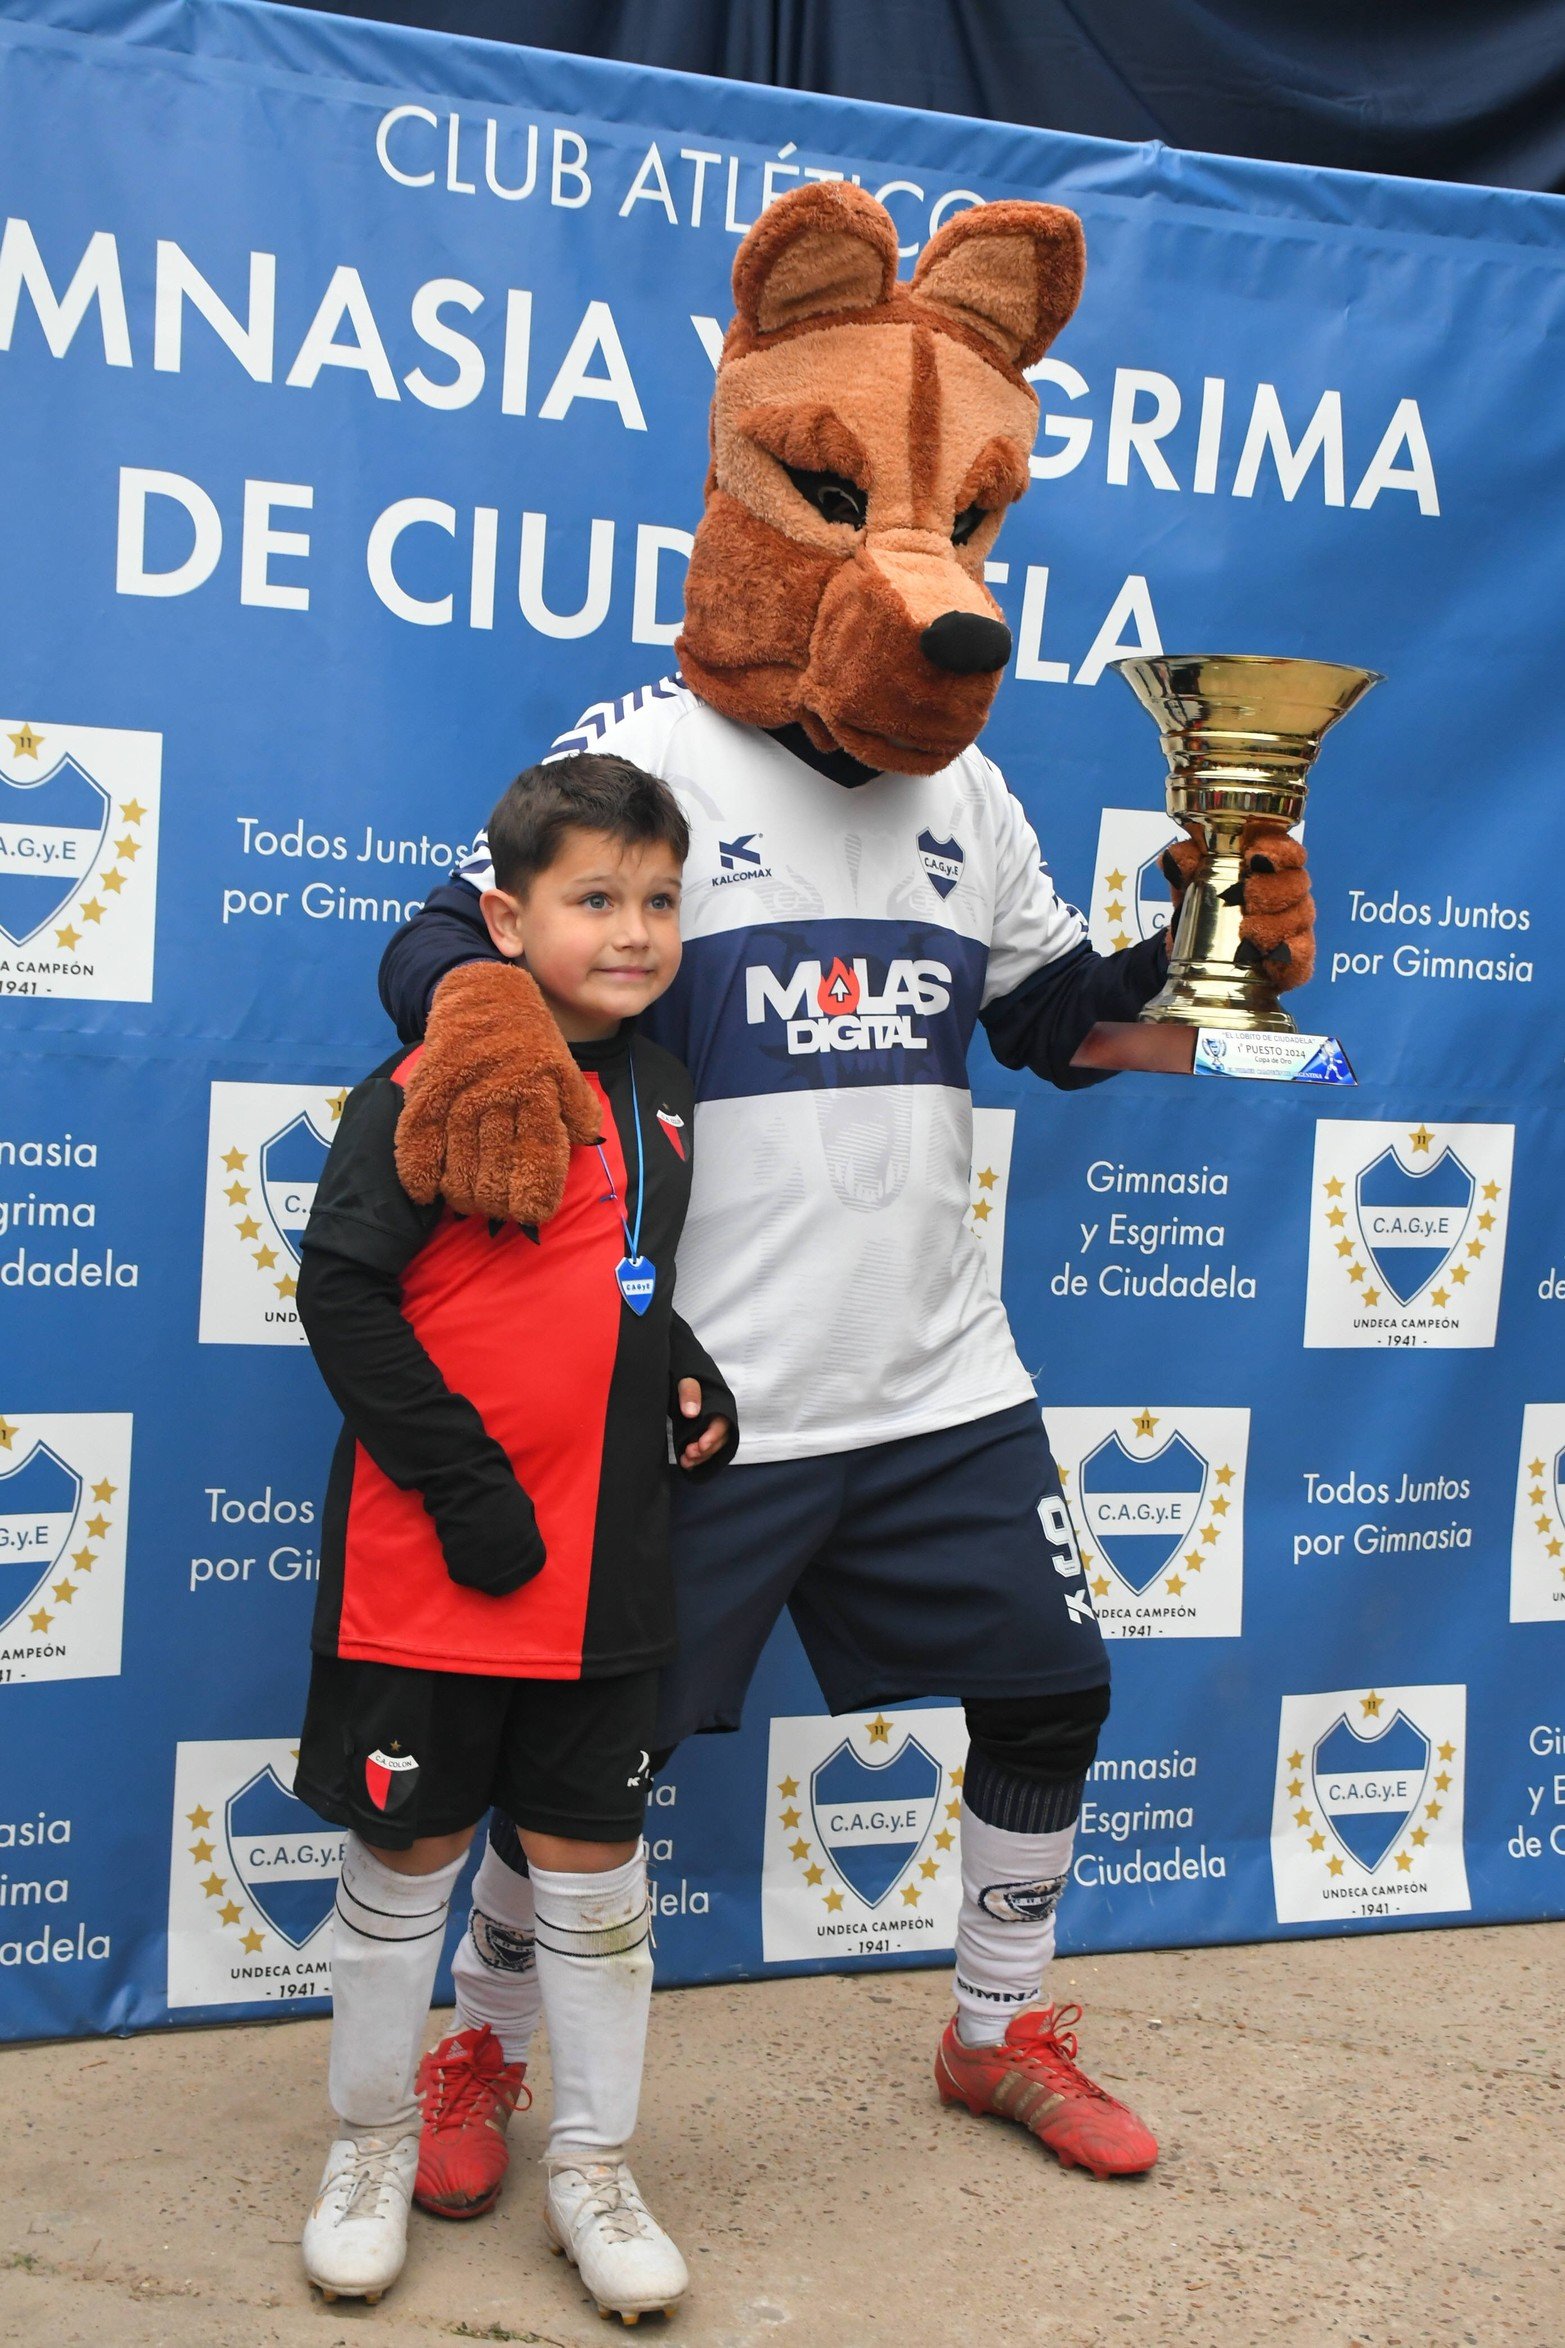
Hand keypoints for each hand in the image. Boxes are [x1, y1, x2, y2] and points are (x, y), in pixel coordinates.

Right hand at [394, 962, 602, 1221]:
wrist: (485, 990)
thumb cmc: (529, 1038)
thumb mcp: (562, 1067)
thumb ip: (574, 1106)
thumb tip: (582, 1140)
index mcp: (538, 1090)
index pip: (537, 1152)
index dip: (534, 1190)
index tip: (533, 1214)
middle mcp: (499, 1092)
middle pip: (495, 1163)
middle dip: (496, 1198)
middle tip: (496, 1213)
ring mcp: (461, 1088)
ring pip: (458, 1155)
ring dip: (461, 1191)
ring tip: (467, 1207)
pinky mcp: (431, 1084)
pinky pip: (419, 1132)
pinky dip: (417, 1166)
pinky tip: (422, 1193)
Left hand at [676, 1376, 731, 1470]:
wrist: (679, 1371)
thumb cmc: (686, 1374)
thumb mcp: (687, 1379)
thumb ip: (690, 1393)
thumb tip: (691, 1412)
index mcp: (720, 1403)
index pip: (722, 1423)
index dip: (714, 1436)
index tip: (700, 1444)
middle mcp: (719, 1416)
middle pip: (719, 1439)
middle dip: (706, 1450)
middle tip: (689, 1454)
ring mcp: (710, 1425)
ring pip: (713, 1446)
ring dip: (701, 1456)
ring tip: (686, 1461)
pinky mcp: (700, 1431)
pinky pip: (704, 1447)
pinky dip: (697, 1457)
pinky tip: (686, 1462)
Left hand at [1160, 824, 1315, 990]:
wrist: (1194, 950)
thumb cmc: (1203, 904)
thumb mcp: (1188, 882)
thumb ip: (1183, 865)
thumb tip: (1174, 858)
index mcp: (1270, 867)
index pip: (1289, 851)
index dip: (1279, 851)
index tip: (1255, 857)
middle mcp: (1289, 894)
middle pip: (1298, 884)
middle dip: (1272, 889)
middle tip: (1246, 896)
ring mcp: (1296, 928)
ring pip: (1300, 920)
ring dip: (1275, 925)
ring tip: (1247, 931)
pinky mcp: (1294, 962)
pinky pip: (1302, 960)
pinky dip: (1289, 959)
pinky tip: (1270, 959)